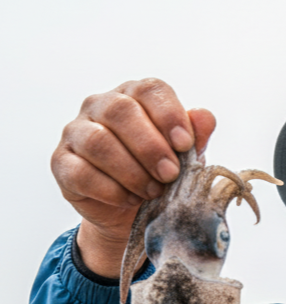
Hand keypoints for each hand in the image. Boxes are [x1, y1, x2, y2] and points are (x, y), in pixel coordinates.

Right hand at [51, 78, 215, 276]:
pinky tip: (129, 199)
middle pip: (121, 111)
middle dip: (151, 147)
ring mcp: (76, 132)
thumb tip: (205, 118)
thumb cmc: (159, 175)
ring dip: (131, 171)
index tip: (186, 144)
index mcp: (134, 97)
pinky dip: (110, 190)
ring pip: (98, 141)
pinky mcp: (62, 163)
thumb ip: (195, 136)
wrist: (131, 213)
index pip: (150, 90)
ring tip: (153, 192)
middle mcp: (100, 106)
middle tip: (170, 174)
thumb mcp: (183, 157)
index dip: (169, 115)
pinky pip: (81, 172)